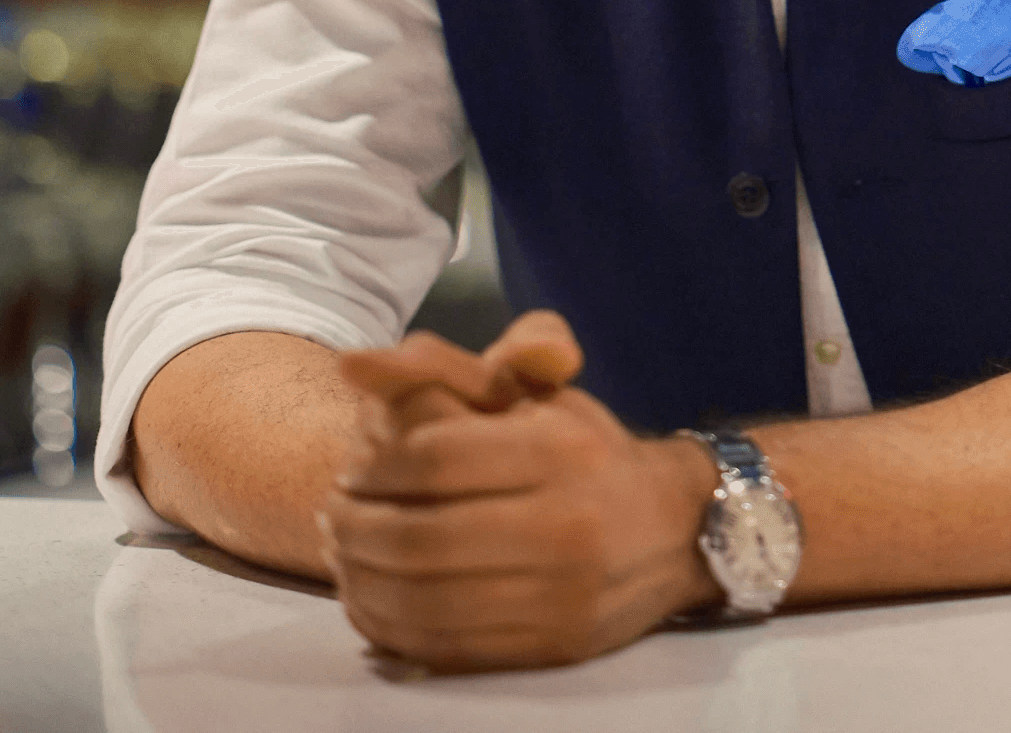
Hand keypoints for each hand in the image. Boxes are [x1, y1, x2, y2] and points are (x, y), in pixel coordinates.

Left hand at [320, 313, 719, 671]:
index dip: (374, 467)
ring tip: (345, 556)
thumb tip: (353, 364)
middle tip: (334, 517)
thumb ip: (446, 366)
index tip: (351, 470)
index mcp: (563, 448)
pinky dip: (393, 627)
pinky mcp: (555, 645)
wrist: (676, 528)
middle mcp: (570, 522)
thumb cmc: (588, 448)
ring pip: (428, 601)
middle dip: (357, 529)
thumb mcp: (534, 389)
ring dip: (363, 581)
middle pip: (423, 537)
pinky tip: (374, 599)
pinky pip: (449, 647)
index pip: (434, 458)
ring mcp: (565, 593)